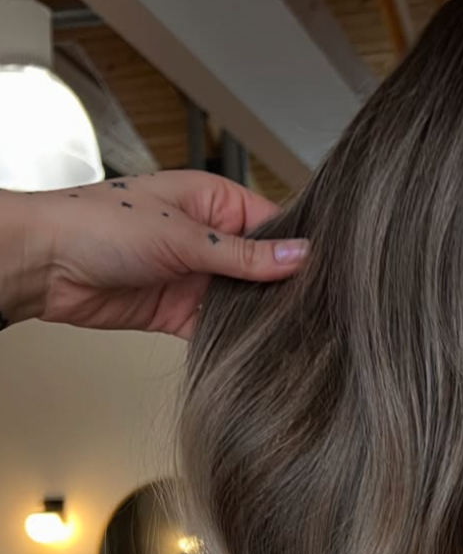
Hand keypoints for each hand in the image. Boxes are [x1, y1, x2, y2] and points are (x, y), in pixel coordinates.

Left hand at [0, 169, 310, 340]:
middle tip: (321, 311)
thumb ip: (244, 255)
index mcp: (213, 202)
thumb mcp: (183, 235)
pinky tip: (262, 351)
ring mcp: (196, 277)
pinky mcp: (182, 313)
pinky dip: (238, 341)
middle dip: (284, 288)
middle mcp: (209, 239)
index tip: (327, 274)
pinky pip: (221, 329)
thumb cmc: (97, 224)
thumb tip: (300, 256)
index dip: (298, 250)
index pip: (274, 226)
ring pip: (246, 301)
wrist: (43, 265)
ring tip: (299, 334)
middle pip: (263, 267)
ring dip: (262, 317)